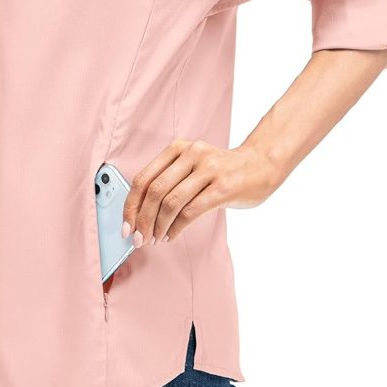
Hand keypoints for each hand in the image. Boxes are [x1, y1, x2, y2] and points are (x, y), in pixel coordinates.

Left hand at [121, 138, 273, 245]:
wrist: (260, 165)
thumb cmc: (222, 170)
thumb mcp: (192, 165)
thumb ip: (169, 180)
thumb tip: (139, 213)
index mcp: (178, 147)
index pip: (143, 178)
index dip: (131, 205)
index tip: (126, 226)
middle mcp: (191, 154)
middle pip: (154, 191)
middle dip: (142, 220)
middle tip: (139, 239)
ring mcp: (209, 169)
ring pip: (171, 203)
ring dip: (158, 226)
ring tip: (156, 239)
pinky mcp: (223, 187)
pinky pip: (191, 212)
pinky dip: (176, 228)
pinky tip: (172, 235)